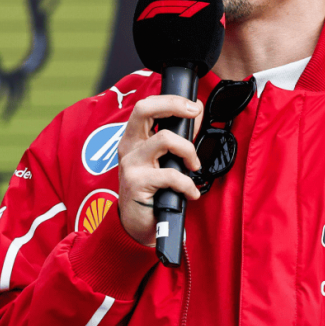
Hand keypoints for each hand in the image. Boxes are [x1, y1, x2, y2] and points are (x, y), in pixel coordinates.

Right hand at [116, 95, 203, 246]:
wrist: (137, 225)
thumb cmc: (152, 191)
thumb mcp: (163, 161)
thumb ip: (176, 141)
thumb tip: (195, 116)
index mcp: (134, 139)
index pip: (146, 106)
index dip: (171, 100)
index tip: (193, 107)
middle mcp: (129, 147)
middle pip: (144, 109)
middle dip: (174, 105)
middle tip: (194, 112)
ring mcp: (131, 163)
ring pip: (165, 139)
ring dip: (189, 151)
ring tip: (194, 167)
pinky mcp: (137, 182)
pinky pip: (171, 175)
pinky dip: (188, 185)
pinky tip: (190, 194)